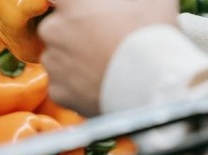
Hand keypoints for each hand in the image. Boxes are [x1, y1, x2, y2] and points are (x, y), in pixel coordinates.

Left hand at [38, 0, 178, 115]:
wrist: (153, 87)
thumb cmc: (153, 37)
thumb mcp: (152, 1)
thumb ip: (130, 0)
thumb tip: (130, 3)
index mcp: (71, 4)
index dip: (70, 5)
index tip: (82, 12)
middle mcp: (54, 31)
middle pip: (55, 27)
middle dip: (72, 32)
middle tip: (100, 39)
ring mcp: (54, 64)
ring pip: (57, 57)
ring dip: (73, 59)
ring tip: (102, 63)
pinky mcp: (58, 92)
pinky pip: (62, 85)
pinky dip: (76, 86)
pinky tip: (98, 83)